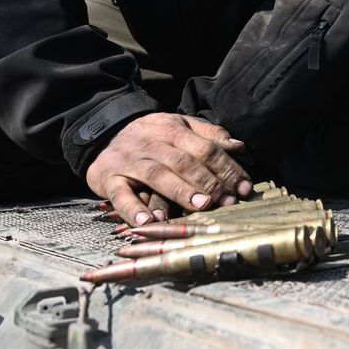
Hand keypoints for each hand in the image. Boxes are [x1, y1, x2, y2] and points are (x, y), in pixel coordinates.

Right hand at [86, 113, 251, 225]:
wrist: (103, 132)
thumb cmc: (150, 136)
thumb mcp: (179, 126)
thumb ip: (209, 136)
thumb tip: (239, 147)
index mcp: (173, 131)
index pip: (206, 149)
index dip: (227, 168)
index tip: (244, 187)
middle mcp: (152, 145)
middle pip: (184, 162)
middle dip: (209, 182)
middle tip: (228, 201)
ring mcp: (130, 162)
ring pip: (158, 175)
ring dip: (180, 191)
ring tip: (201, 206)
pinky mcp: (109, 179)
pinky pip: (121, 195)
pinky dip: (133, 210)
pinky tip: (149, 222)